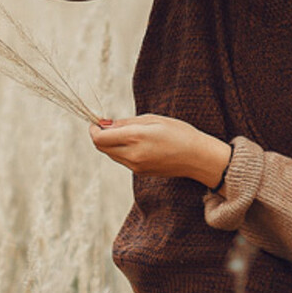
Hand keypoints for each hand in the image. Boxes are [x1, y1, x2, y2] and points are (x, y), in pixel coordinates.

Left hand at [90, 113, 232, 187]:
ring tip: (126, 132)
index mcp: (135, 138)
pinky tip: (135, 143)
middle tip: (109, 125)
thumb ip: (126, 122)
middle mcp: (132, 155)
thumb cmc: (179, 132)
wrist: (197, 157)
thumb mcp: (152, 119)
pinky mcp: (140, 172)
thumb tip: (105, 124)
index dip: (94, 129)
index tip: (97, 121)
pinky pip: (122, 160)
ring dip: (110, 144)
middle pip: (101, 147)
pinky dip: (121, 150)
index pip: (99, 138)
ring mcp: (135, 166)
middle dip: (100, 136)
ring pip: (110, 154)